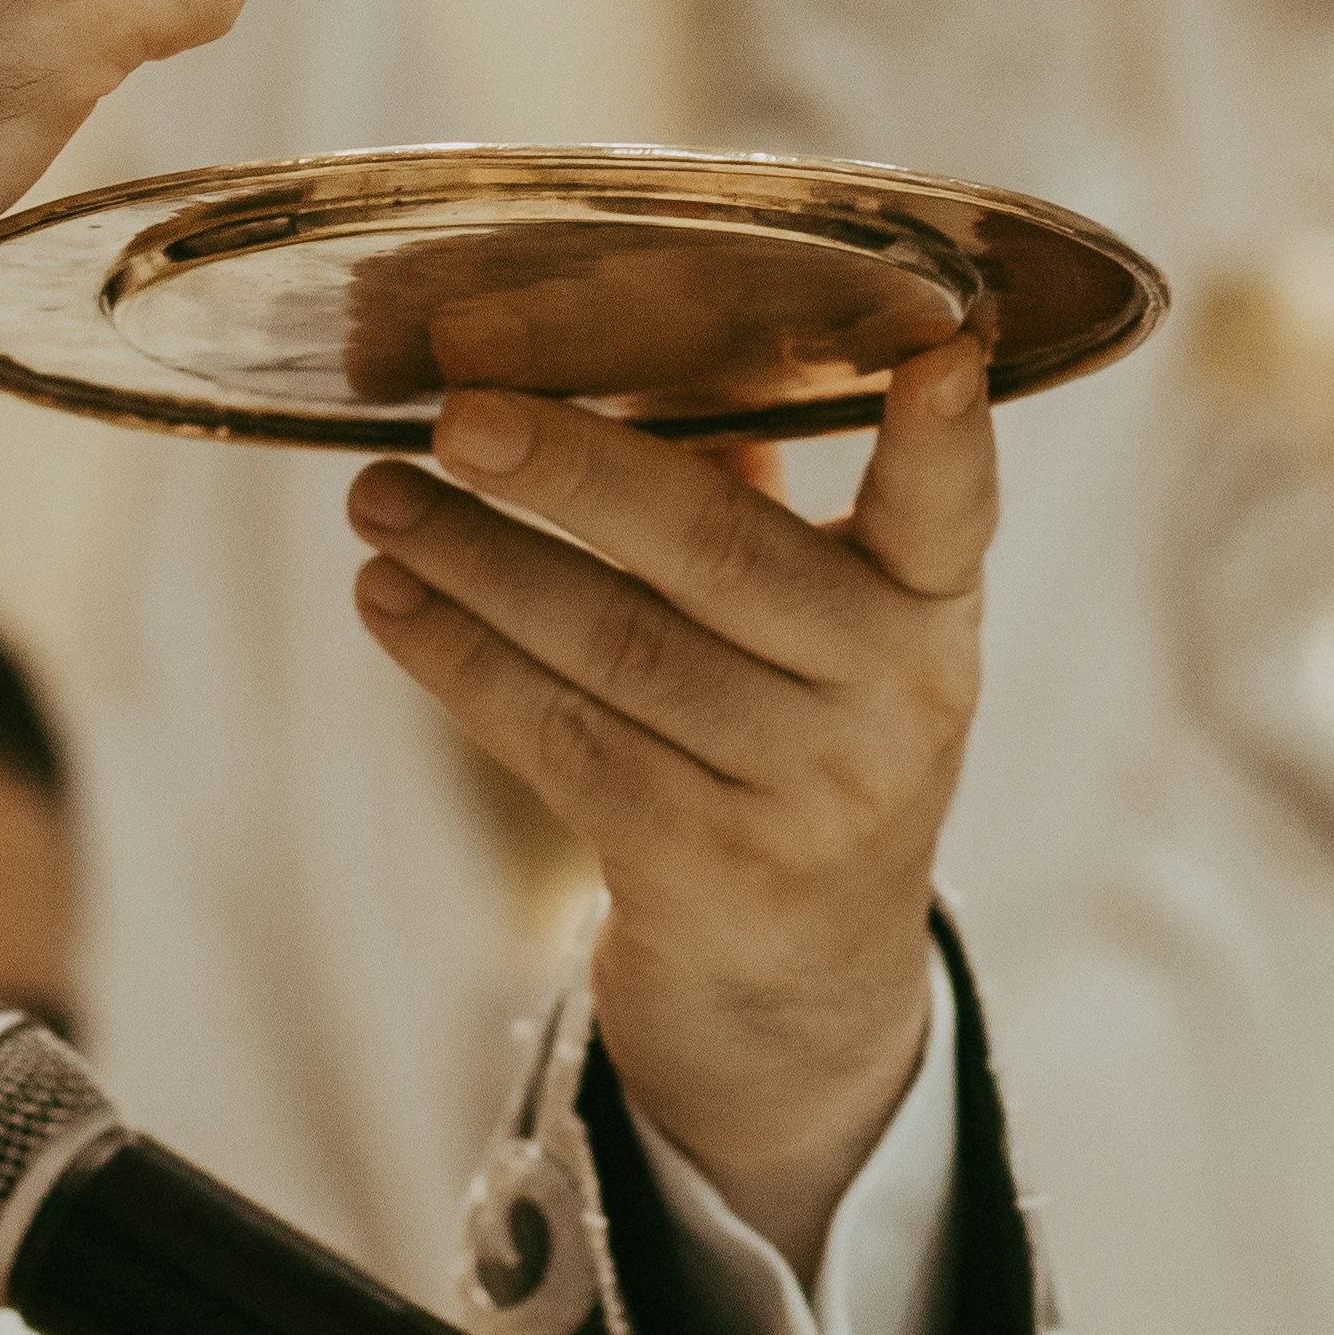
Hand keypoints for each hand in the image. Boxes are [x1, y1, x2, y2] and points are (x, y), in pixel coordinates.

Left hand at [347, 351, 992, 1278]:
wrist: (802, 987)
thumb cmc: (791, 734)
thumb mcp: (822, 630)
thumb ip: (747, 498)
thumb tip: (595, 347)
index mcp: (930, 609)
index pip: (954, 510)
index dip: (947, 438)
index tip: (939, 354)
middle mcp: (892, 700)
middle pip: (721, 555)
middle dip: (576, 474)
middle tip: (459, 415)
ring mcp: (804, 796)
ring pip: (613, 647)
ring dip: (477, 561)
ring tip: (379, 496)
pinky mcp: (704, 869)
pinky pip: (560, 739)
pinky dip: (460, 659)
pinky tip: (390, 597)